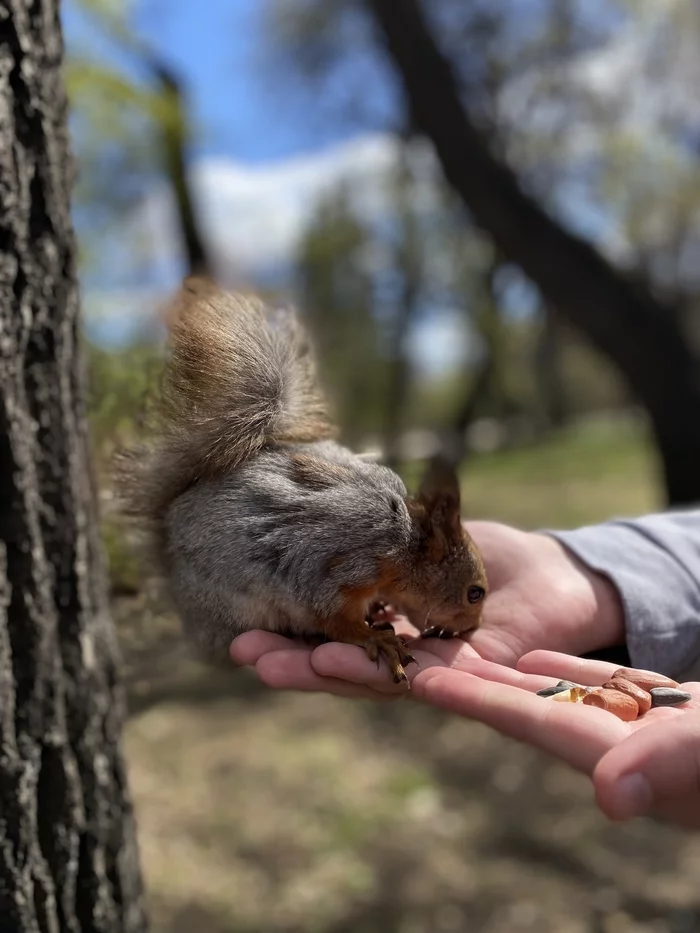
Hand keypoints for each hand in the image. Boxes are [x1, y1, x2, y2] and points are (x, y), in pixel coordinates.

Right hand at [230, 521, 625, 696]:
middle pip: (341, 664)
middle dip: (291, 661)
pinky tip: (339, 662)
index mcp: (388, 623)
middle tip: (240, 650)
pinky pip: (426, 678)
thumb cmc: (489, 558)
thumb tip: (332, 501)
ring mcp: (436, 670)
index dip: (288, 631)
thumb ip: (388, 534)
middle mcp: (403, 654)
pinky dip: (381, 670)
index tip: (241, 620)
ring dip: (323, 672)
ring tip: (274, 664)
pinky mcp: (474, 676)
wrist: (558, 576)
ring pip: (372, 677)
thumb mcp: (428, 536)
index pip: (330, 633)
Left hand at [411, 650, 699, 829]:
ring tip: (464, 656)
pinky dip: (566, 670)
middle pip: (527, 708)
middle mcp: (619, 746)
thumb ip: (661, 767)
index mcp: (618, 753)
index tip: (419, 681)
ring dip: (512, 677)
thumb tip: (611, 796)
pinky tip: (536, 659)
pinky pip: (601, 686)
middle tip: (417, 664)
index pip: (527, 721)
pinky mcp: (667, 713)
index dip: (472, 699)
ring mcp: (642, 729)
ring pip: (559, 695)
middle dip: (472, 686)